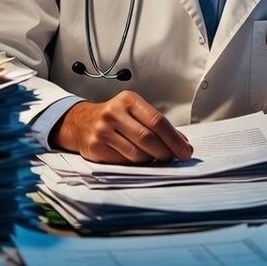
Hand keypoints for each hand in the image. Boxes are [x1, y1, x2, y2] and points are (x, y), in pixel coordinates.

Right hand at [52, 92, 192, 163]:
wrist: (80, 122)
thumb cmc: (115, 117)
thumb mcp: (134, 111)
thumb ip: (157, 125)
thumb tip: (183, 143)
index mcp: (129, 100)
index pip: (157, 121)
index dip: (174, 139)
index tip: (186, 151)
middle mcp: (114, 113)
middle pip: (147, 138)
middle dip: (166, 152)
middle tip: (174, 158)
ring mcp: (103, 131)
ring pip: (136, 153)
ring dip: (151, 160)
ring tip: (156, 158)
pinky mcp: (95, 148)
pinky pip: (123, 162)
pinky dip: (136, 164)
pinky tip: (139, 161)